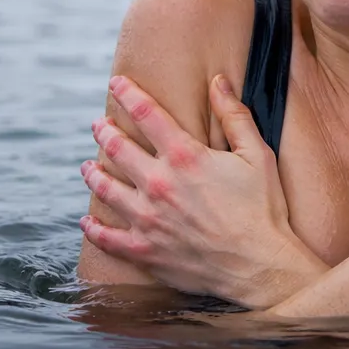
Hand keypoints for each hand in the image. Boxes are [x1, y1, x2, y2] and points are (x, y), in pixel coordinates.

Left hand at [79, 74, 326, 307]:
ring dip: (92, 174)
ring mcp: (147, 219)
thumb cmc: (263, 210)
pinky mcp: (144, 251)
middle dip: (104, 131)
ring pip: (105, 189)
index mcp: (185, 157)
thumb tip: (218, 82)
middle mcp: (159, 184)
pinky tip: (86, 220)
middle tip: (98, 125)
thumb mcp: (258, 155)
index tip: (116, 83)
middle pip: (117, 148)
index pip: (147, 114)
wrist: (259, 267)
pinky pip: (106, 238)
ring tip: (87, 167)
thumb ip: (235, 116)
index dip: (128, 94)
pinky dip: (93, 228)